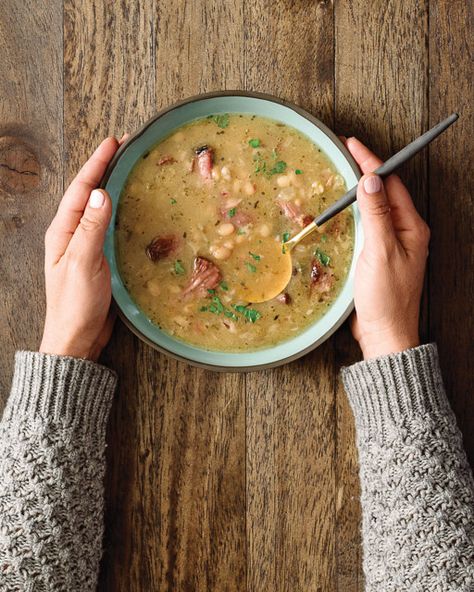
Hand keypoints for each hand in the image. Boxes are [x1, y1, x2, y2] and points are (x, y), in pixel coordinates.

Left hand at [40, 137, 120, 360]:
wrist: (77, 337)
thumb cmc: (75, 305)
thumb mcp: (82, 264)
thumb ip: (91, 229)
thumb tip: (101, 194)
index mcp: (62, 231)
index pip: (81, 189)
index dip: (97, 164)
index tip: (113, 142)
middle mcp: (72, 234)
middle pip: (89, 193)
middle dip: (105, 168)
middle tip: (126, 147)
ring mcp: (85, 245)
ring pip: (99, 207)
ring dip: (113, 186)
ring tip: (129, 168)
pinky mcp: (98, 257)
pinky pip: (108, 225)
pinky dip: (119, 210)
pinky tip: (130, 207)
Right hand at [345, 137, 429, 359]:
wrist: (383, 333)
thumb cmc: (386, 297)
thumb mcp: (380, 251)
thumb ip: (376, 215)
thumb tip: (370, 180)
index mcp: (412, 227)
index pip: (391, 184)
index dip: (371, 162)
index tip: (352, 144)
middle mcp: (404, 232)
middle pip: (384, 192)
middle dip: (365, 170)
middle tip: (343, 154)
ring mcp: (391, 243)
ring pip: (374, 207)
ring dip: (359, 190)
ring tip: (342, 174)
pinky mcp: (378, 255)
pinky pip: (367, 225)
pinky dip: (355, 212)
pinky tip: (344, 209)